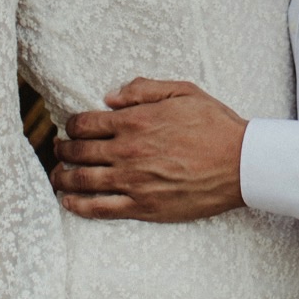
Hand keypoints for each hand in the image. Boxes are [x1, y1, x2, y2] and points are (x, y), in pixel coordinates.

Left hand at [53, 79, 246, 219]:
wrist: (241, 163)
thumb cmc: (215, 124)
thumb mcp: (182, 91)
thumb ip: (143, 89)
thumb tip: (110, 98)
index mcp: (135, 121)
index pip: (86, 123)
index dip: (72, 125)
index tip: (70, 127)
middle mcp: (128, 151)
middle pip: (78, 152)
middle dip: (62, 149)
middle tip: (58, 149)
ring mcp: (134, 181)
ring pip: (83, 181)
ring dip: (62, 177)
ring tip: (56, 175)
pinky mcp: (144, 207)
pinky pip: (101, 209)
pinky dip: (78, 205)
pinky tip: (68, 201)